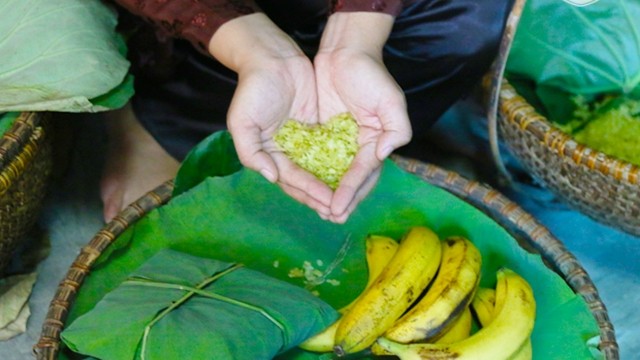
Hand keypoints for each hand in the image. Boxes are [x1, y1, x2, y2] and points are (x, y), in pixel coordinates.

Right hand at [209, 14, 333, 215]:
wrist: (272, 58)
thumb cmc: (253, 89)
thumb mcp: (242, 122)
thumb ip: (251, 153)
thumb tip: (271, 178)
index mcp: (268, 155)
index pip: (291, 180)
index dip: (310, 193)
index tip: (330, 205)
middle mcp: (285, 153)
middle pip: (307, 181)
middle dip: (323, 198)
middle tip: (342, 213)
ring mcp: (303, 142)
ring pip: (320, 170)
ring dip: (333, 187)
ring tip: (350, 202)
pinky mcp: (317, 129)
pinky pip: (330, 150)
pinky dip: (340, 164)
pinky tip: (354, 175)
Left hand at [315, 12, 412, 222]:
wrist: (344, 52)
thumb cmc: (371, 74)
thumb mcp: (391, 99)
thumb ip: (397, 128)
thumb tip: (387, 153)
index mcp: (378, 142)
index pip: (364, 172)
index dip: (351, 191)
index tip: (338, 207)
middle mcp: (361, 146)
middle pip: (353, 181)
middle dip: (343, 201)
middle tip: (330, 218)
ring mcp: (342, 142)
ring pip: (336, 175)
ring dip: (329, 194)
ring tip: (320, 212)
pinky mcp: (325, 136)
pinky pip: (320, 160)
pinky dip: (316, 176)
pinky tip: (307, 189)